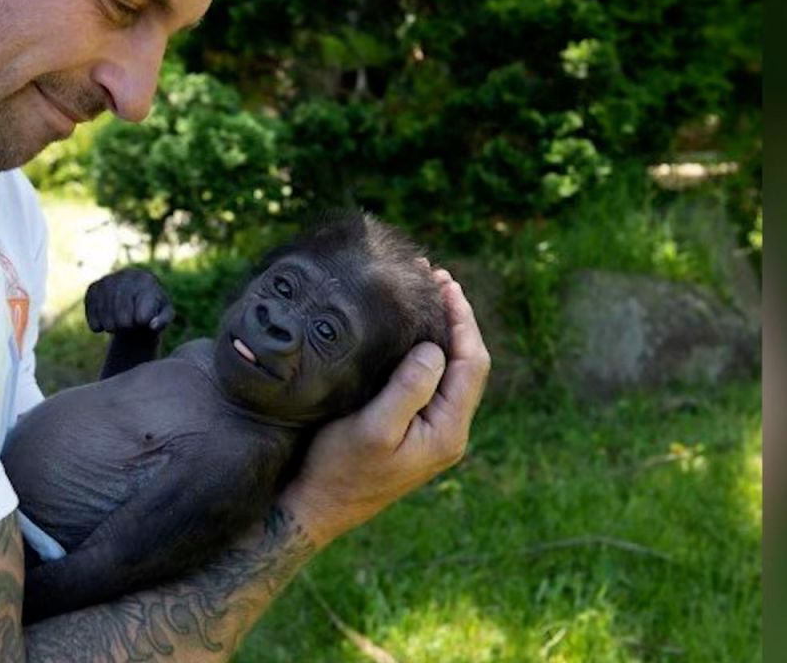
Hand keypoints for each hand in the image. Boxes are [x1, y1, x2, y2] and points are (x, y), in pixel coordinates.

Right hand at [84, 268, 174, 334]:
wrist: (133, 300)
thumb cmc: (152, 309)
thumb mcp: (164, 315)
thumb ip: (163, 321)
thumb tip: (152, 325)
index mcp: (147, 281)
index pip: (141, 313)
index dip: (140, 322)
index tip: (142, 321)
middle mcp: (127, 275)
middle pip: (122, 315)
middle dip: (125, 326)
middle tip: (128, 326)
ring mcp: (108, 280)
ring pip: (105, 314)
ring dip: (111, 326)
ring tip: (117, 326)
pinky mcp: (94, 287)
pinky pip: (91, 310)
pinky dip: (96, 323)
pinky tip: (102, 325)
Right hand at [279, 269, 490, 547]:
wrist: (315, 509)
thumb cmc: (338, 470)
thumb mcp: (373, 428)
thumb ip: (409, 388)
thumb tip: (435, 348)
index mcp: (447, 430)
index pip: (471, 363)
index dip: (463, 320)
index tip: (445, 284)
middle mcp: (448, 432)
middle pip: (466, 364)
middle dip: (455, 319)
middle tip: (436, 277)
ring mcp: (430, 433)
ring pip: (449, 372)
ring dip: (441, 332)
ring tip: (426, 295)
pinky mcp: (411, 432)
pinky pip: (431, 383)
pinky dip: (425, 351)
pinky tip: (408, 333)